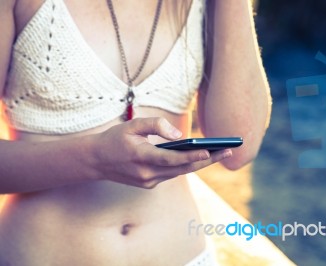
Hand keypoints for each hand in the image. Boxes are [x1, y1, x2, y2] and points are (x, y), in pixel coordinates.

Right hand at [91, 117, 231, 188]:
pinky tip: (200, 158)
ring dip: (200, 164)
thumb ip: (156, 125)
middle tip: (228, 150)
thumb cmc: (114, 140)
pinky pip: (172, 174)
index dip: (193, 156)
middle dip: (207, 160)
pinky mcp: (149, 184)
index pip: (173, 159)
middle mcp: (147, 174)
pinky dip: (186, 166)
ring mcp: (149, 182)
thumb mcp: (132, 125)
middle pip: (183, 168)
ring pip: (180, 172)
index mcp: (142, 157)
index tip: (211, 151)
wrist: (95, 161)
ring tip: (219, 153)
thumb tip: (179, 135)